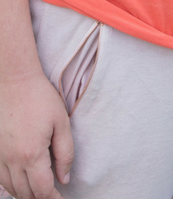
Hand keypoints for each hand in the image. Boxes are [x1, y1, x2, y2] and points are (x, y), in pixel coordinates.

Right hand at [0, 71, 71, 198]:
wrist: (13, 82)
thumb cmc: (40, 99)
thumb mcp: (62, 124)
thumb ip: (65, 154)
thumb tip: (64, 179)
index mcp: (31, 154)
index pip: (42, 189)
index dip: (53, 198)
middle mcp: (11, 160)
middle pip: (24, 193)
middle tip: (53, 197)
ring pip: (10, 187)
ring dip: (25, 194)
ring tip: (39, 193)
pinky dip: (10, 185)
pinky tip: (20, 182)